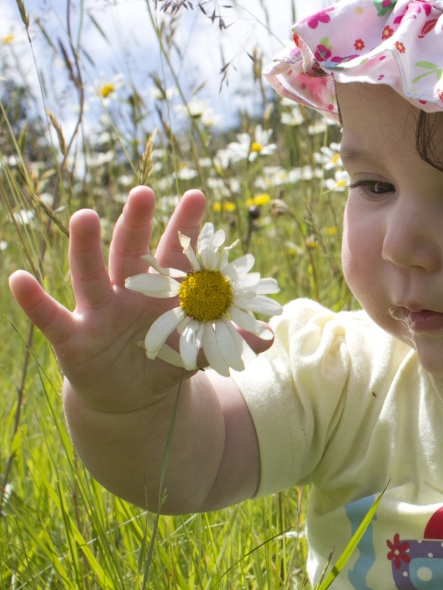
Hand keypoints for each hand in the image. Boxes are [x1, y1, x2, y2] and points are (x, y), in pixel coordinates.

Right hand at [8, 186, 273, 414]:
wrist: (132, 397)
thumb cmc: (166, 359)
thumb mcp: (198, 352)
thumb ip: (229, 340)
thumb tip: (271, 334)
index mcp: (162, 291)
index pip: (176, 253)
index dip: (187, 226)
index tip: (200, 195)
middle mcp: (128, 292)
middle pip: (132, 252)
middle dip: (138, 223)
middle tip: (145, 192)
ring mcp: (98, 312)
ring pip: (91, 273)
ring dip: (87, 246)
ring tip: (86, 216)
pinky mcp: (73, 338)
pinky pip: (51, 317)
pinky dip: (34, 300)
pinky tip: (18, 279)